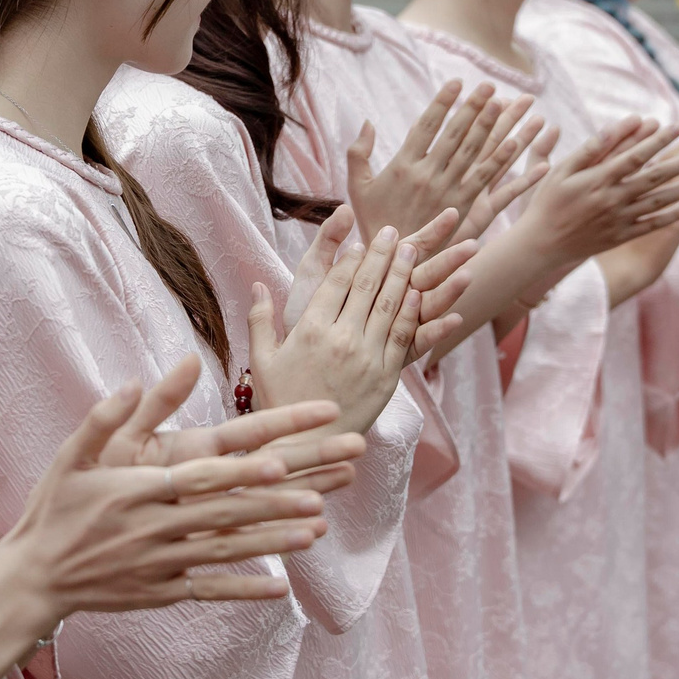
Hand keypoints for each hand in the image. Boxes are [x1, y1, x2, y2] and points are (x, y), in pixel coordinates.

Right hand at [0, 368, 336, 678]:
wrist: (33, 576)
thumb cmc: (54, 509)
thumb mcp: (71, 455)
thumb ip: (107, 416)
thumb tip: (138, 378)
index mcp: (136, 489)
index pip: (200, 476)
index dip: (241, 471)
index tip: (280, 460)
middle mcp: (152, 527)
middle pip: (226, 512)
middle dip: (278, 500)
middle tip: (324, 491)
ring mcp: (159, 563)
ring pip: (226, 550)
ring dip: (273, 541)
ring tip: (316, 529)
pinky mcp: (160, 591)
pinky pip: (209, 590)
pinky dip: (244, 590)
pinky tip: (282, 589)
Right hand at [252, 217, 460, 433]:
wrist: (307, 446)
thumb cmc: (280, 401)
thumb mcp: (262, 359)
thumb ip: (260, 319)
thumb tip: (257, 284)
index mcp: (310, 331)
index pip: (336, 283)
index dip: (350, 259)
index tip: (360, 241)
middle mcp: (341, 339)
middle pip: (367, 286)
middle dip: (382, 255)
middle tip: (392, 232)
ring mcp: (367, 357)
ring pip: (390, 306)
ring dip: (403, 274)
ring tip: (412, 249)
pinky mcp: (387, 377)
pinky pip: (403, 337)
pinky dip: (414, 311)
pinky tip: (420, 292)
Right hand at [346, 82, 546, 242]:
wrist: (390, 262)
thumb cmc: (372, 221)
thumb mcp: (357, 186)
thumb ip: (359, 152)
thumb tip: (367, 122)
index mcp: (402, 166)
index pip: (427, 126)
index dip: (443, 102)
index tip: (457, 82)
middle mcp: (427, 176)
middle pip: (455, 134)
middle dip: (473, 108)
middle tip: (488, 86)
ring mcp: (447, 192)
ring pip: (474, 154)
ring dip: (492, 128)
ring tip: (506, 104)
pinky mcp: (462, 209)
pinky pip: (486, 182)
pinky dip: (501, 163)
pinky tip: (516, 145)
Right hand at [515, 119, 678, 288]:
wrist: (541, 245)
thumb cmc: (547, 202)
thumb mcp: (561, 171)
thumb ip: (589, 150)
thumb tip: (613, 127)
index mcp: (598, 180)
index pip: (636, 156)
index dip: (658, 141)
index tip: (677, 127)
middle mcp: (613, 199)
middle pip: (656, 177)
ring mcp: (619, 219)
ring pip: (660, 201)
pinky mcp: (621, 236)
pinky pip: (653, 224)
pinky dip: (673, 214)